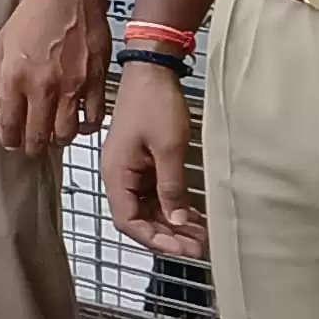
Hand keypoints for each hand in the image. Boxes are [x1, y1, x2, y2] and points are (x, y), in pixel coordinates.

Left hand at [0, 0, 111, 153]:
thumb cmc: (33, 16)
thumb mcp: (1, 45)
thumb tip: (1, 108)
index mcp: (14, 78)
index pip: (9, 126)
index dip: (9, 139)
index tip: (11, 142)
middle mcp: (43, 87)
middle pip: (37, 137)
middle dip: (32, 147)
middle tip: (32, 146)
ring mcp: (72, 86)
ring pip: (66, 134)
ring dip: (58, 139)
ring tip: (54, 134)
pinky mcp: (96, 82)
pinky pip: (93, 119)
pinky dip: (85, 126)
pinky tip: (79, 122)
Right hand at [103, 65, 203, 260]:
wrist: (152, 70)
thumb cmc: (155, 104)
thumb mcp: (169, 148)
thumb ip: (172, 188)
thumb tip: (179, 222)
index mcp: (116, 174)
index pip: (128, 221)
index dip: (153, 239)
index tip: (182, 248)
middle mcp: (119, 176)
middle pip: (139, 219)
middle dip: (167, 235)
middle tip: (199, 247)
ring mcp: (131, 170)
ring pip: (149, 209)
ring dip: (173, 224)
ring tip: (202, 236)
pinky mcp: (144, 163)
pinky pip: (157, 194)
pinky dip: (174, 207)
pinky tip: (196, 216)